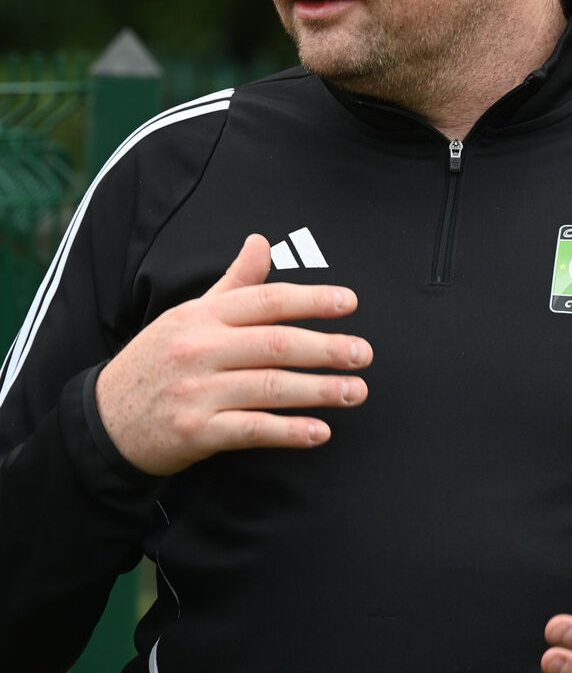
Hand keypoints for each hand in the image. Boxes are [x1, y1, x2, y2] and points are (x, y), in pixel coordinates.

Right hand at [95, 234, 372, 474]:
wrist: (105, 420)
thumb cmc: (158, 360)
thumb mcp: (190, 314)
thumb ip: (234, 283)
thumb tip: (261, 240)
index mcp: (203, 316)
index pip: (266, 301)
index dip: (312, 300)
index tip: (350, 304)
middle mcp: (201, 349)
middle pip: (275, 344)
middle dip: (326, 348)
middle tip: (365, 354)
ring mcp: (197, 392)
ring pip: (270, 386)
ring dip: (318, 391)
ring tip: (355, 391)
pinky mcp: (195, 432)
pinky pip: (251, 430)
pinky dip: (288, 431)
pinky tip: (320, 432)